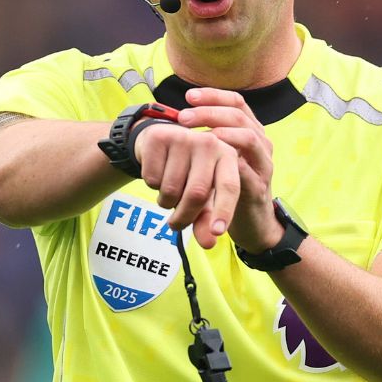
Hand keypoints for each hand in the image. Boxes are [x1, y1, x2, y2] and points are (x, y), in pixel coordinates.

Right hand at [133, 120, 239, 249]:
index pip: (230, 186)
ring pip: (171, 188)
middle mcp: (209, 142)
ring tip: (168, 192)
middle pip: (197, 193)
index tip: (217, 233)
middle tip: (176, 224)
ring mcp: (183, 137)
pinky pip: (152, 178)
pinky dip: (152, 186)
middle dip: (184, 216)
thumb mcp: (202, 196)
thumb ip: (206, 220)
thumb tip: (209, 243)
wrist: (160, 142)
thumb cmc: (188, 172)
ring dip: (165, 202)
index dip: (224, 210)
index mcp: (228, 155)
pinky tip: (158, 174)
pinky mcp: (159, 137)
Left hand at [176, 88, 283, 252]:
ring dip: (222, 133)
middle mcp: (261, 144)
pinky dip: (228, 163)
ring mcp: (263, 166)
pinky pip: (247, 171)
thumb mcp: (222, 157)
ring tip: (198, 137)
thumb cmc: (231, 186)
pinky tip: (210, 163)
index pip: (236, 102)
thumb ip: (210, 137)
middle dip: (210, 113)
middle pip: (239, 116)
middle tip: (184, 117)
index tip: (189, 96)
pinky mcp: (258, 189)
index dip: (213, 96)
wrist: (254, 225)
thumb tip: (181, 115)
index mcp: (251, 132)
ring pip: (249, 138)